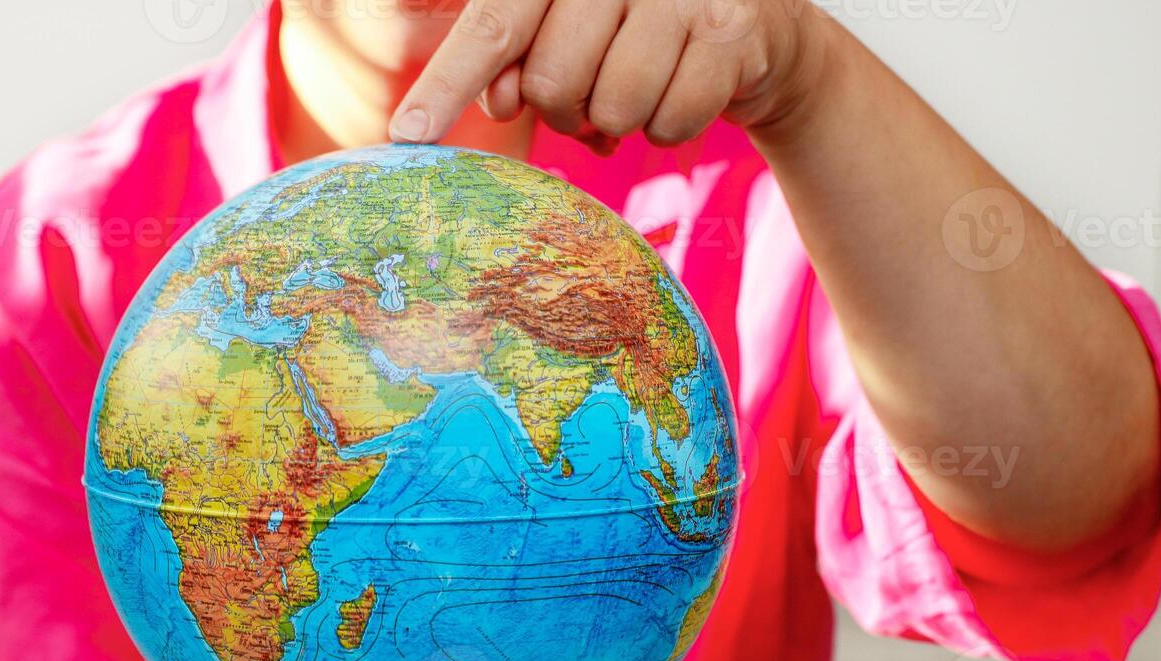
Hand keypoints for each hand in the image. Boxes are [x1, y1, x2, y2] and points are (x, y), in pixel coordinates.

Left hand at [388, 0, 827, 151]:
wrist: (752, 29)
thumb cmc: (635, 33)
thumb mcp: (569, 33)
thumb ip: (517, 58)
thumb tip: (495, 102)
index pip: (493, 26)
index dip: (447, 83)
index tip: (408, 134)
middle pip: (553, 81)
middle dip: (566, 110)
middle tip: (591, 97)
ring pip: (615, 106)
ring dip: (622, 121)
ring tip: (642, 89)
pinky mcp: (732, 29)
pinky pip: (669, 120)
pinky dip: (670, 128)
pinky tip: (684, 92)